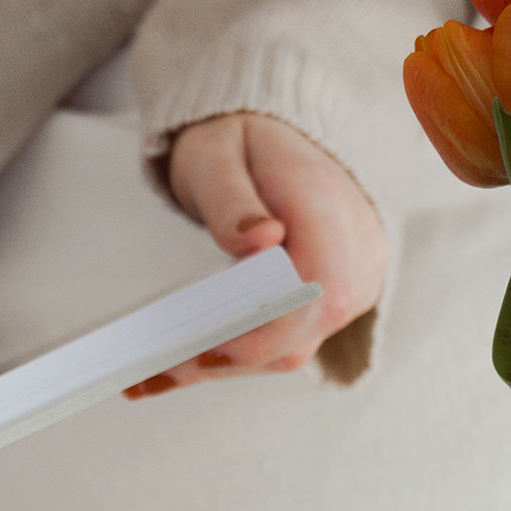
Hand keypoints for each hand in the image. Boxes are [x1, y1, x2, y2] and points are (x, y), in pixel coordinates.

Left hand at [124, 112, 387, 397]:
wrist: (278, 134)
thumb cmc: (241, 139)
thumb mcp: (217, 155)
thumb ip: (233, 201)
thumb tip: (261, 241)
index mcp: (329, 206)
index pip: (321, 286)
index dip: (269, 328)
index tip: (207, 345)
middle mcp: (357, 249)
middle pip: (305, 330)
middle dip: (230, 357)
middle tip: (156, 369)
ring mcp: (355, 278)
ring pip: (296, 346)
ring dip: (225, 366)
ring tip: (152, 375)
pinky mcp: (334, 299)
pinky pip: (290, 341)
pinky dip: (236, 356)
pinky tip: (179, 366)